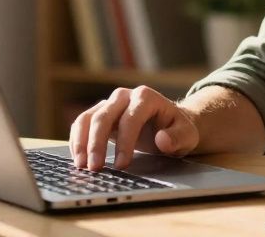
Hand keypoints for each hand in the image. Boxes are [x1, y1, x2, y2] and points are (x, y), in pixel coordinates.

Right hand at [68, 85, 198, 170]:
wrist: (169, 124)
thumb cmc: (177, 129)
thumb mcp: (187, 135)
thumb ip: (178, 137)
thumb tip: (162, 140)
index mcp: (146, 97)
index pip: (131, 118)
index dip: (125, 142)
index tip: (122, 165)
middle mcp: (125, 96)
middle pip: (104, 116)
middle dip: (97, 143)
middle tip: (95, 168)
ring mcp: (110, 103)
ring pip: (88, 118)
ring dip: (82, 142)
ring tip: (81, 165)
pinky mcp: (100, 114)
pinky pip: (82, 123)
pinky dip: (77, 139)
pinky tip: (78, 158)